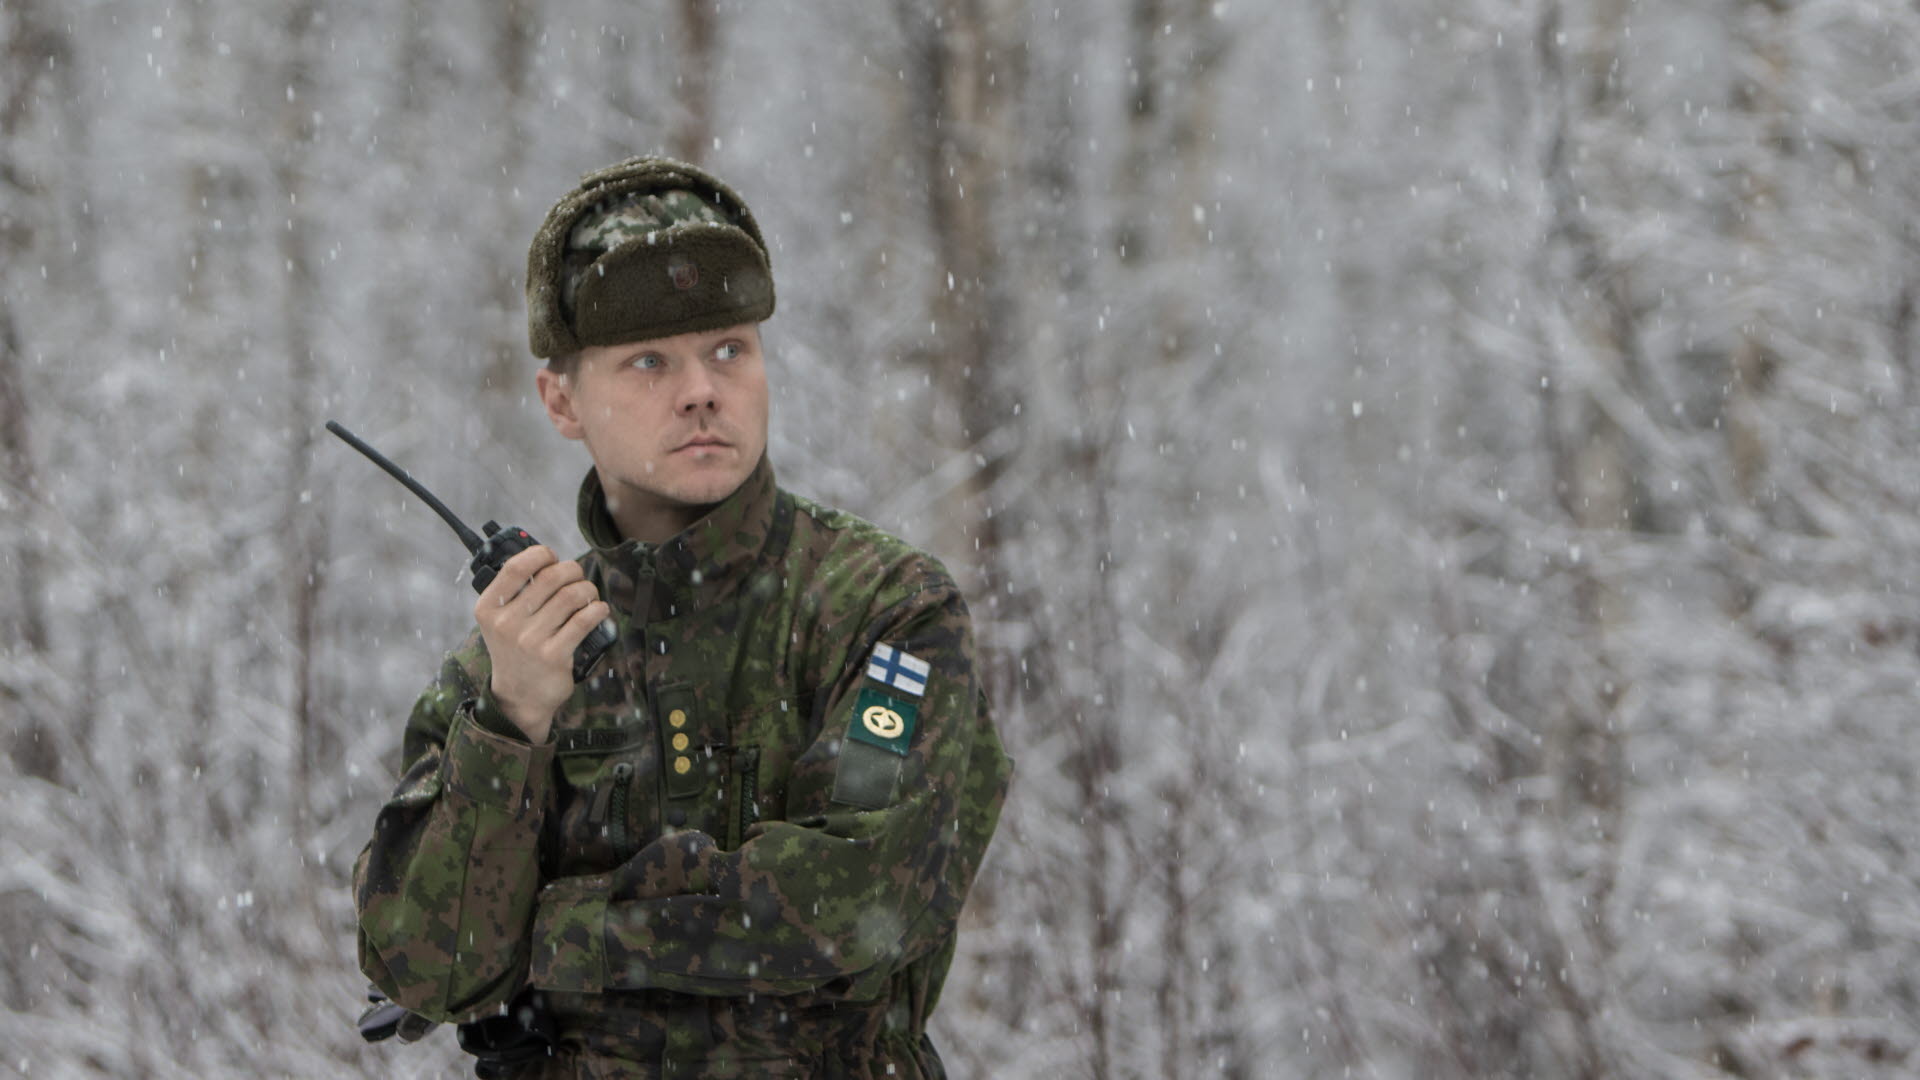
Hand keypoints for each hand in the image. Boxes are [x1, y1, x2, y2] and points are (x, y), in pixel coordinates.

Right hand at [474, 545, 608, 742]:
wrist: (519, 697)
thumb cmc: (515, 651)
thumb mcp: (500, 622)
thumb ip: (514, 593)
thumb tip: (548, 559)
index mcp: (489, 609)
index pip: (515, 567)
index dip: (540, 555)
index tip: (552, 558)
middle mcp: (506, 623)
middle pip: (550, 577)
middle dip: (572, 570)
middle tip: (577, 577)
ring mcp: (530, 640)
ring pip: (571, 596)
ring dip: (588, 589)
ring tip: (589, 595)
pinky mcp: (554, 655)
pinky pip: (584, 620)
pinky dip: (598, 610)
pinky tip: (599, 610)